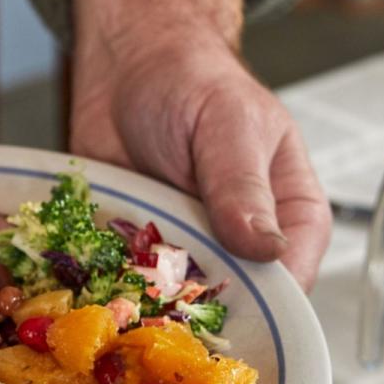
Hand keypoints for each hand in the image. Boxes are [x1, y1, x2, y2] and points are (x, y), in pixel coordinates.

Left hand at [69, 0, 330, 290]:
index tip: (228, 311)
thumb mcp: (228, 122)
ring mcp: (188, 255)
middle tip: (160, 310)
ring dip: (146, 308)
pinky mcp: (138, 257)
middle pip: (233, 308)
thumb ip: (243, 186)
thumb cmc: (192, 80)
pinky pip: (128, 291)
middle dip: (197, 317)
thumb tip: (267, 248)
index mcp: (290, 215)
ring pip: (176, 308)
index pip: (294, 280)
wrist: (126, 66)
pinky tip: (88, 288)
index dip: (266, 304)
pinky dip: (109, 292)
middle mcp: (242, 245)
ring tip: (117, 301)